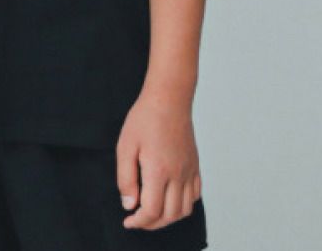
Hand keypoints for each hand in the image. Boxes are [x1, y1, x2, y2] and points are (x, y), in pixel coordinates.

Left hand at [115, 92, 201, 230]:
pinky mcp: (195, 164)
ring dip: (169, 217)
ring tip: (153, 212)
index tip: (128, 220)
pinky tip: (171, 198)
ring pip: (185, 209)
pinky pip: (195, 194)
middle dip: (152, 224)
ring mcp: (189, 170)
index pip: (152, 211)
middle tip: (138, 219)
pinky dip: (184, 204)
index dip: (139, 222)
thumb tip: (129, 204)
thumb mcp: (125, 146)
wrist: (169, 98)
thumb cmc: (145, 118)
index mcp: (159, 171)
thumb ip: (125, 178)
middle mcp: (178, 175)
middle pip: (169, 215)